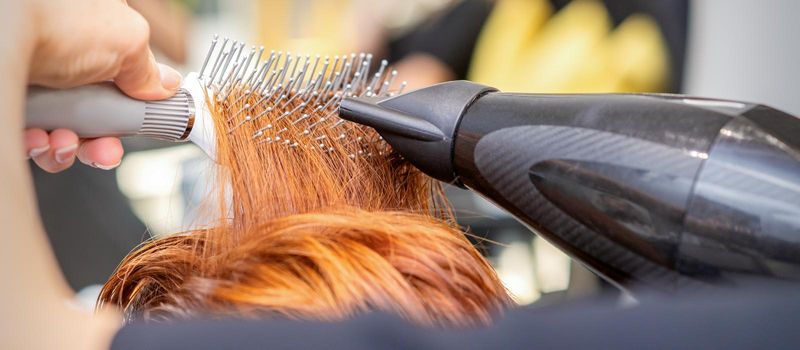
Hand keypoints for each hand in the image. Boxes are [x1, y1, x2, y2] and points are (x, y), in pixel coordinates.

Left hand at [24, 0, 182, 172]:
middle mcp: (63, 58)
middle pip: (92, 115)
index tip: (135, 130)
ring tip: (64, 142)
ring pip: (60, 130)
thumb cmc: (55, 18)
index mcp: (94, 38)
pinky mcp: (11, 100)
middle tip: (103, 151)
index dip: (129, 113)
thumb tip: (165, 86)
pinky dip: (36, 145)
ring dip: (68, 147)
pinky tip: (38, 138)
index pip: (119, 85)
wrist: (2, 30)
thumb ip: (147, 69)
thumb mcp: (125, 40)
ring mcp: (33, 79)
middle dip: (100, 141)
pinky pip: (28, 135)